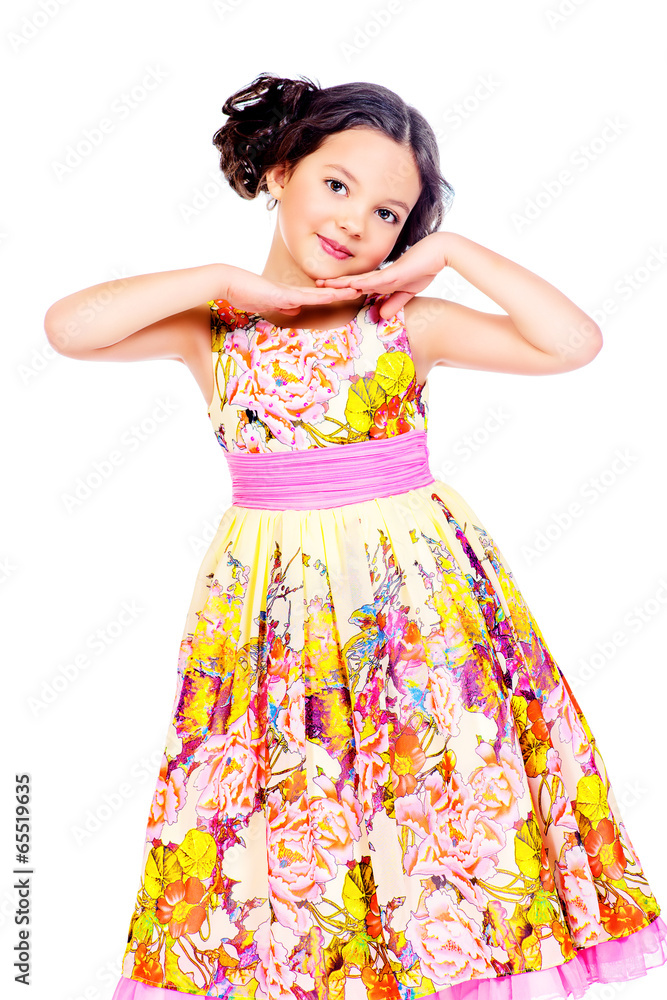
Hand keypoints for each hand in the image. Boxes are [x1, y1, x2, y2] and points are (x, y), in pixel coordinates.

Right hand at [219, 264, 360, 315]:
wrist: (228, 282)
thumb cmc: (244, 293)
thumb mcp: (267, 304)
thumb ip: (283, 306)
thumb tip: (297, 310)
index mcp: (291, 296)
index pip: (319, 297)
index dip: (336, 295)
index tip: (352, 294)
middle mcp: (294, 292)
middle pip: (324, 292)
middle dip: (344, 291)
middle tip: (365, 287)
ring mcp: (288, 293)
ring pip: (320, 293)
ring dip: (338, 292)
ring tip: (357, 289)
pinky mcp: (281, 295)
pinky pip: (304, 296)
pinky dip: (319, 297)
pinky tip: (332, 296)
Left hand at [315, 232, 450, 318]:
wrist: (439, 252)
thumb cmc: (424, 268)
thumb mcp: (408, 292)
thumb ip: (394, 303)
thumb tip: (381, 315)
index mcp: (382, 281)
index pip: (358, 287)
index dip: (343, 290)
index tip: (328, 292)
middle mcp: (380, 276)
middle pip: (353, 282)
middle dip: (335, 285)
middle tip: (316, 286)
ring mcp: (385, 274)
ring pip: (358, 280)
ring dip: (341, 283)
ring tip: (323, 285)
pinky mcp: (393, 273)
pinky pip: (373, 280)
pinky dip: (361, 283)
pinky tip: (349, 285)